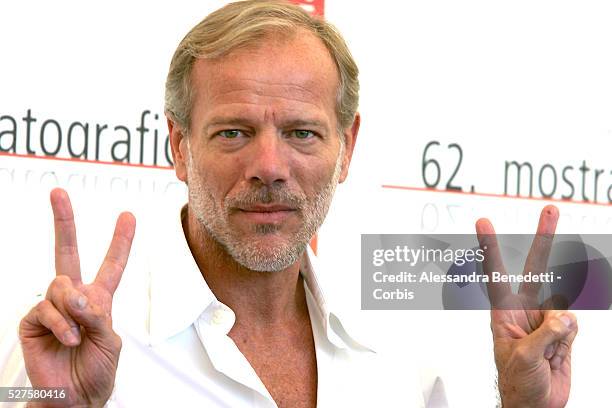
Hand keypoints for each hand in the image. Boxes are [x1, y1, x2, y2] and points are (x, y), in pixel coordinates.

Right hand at [19, 188, 135, 406]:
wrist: (75, 399)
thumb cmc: (96, 371)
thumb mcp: (110, 340)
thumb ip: (97, 314)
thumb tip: (75, 294)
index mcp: (99, 300)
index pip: (111, 265)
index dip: (120, 241)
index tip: (128, 216)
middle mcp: (74, 298)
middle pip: (67, 252)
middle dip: (63, 221)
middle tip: (58, 192)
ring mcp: (52, 307)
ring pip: (60, 285)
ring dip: (73, 309)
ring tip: (78, 335)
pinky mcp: (33, 320)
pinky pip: (46, 308)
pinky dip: (61, 324)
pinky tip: (68, 339)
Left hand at [476, 205, 577, 407]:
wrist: (537, 405)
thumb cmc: (518, 382)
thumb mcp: (523, 357)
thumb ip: (546, 333)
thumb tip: (567, 315)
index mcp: (503, 312)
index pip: (495, 272)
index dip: (489, 247)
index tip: (482, 221)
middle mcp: (525, 309)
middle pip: (537, 268)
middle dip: (545, 238)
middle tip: (550, 209)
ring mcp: (546, 318)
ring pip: (562, 303)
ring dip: (561, 328)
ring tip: (549, 351)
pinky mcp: (564, 330)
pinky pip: (574, 322)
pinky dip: (571, 335)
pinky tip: (560, 352)